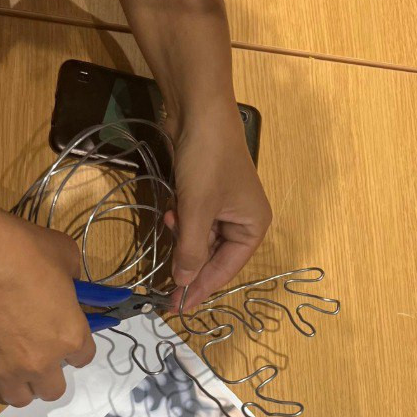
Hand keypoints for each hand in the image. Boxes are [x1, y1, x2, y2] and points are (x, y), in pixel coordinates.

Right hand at [0, 207, 96, 405]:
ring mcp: (2, 371)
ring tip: (9, 361)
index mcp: (70, 336)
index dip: (74, 344)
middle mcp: (40, 363)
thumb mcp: (64, 253)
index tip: (61, 332)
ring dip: (18, 383)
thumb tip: (70, 285)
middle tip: (35, 350)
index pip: (84, 357)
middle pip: (53, 389)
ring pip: (18, 398)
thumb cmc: (19, 247)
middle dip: (48, 372)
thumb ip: (74, 278)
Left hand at [165, 105, 271, 309]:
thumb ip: (190, 250)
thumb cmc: (206, 160)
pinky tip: (171, 208)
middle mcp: (244, 220)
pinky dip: (180, 219)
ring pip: (199, 238)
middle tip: (162, 282)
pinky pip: (193, 221)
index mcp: (254, 226)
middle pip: (213, 256)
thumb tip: (183, 283)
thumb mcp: (196, 210)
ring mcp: (226, 206)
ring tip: (169, 220)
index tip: (177, 307)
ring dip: (181, 235)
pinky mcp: (208, 194)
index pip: (226, 269)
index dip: (201, 288)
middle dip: (188, 260)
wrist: (198, 109)